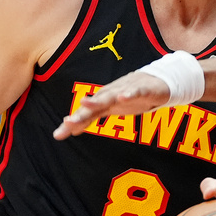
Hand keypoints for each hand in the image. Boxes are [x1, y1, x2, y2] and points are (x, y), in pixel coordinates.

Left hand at [53, 71, 169, 139]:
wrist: (157, 81)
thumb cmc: (130, 95)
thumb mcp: (111, 110)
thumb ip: (92, 118)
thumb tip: (73, 130)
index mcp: (103, 101)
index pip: (85, 114)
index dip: (73, 123)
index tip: (59, 135)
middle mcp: (111, 94)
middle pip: (94, 105)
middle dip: (81, 113)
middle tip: (68, 122)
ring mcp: (125, 90)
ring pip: (110, 96)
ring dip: (98, 99)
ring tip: (85, 103)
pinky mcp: (142, 89)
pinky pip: (135, 92)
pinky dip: (129, 94)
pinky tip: (123, 98)